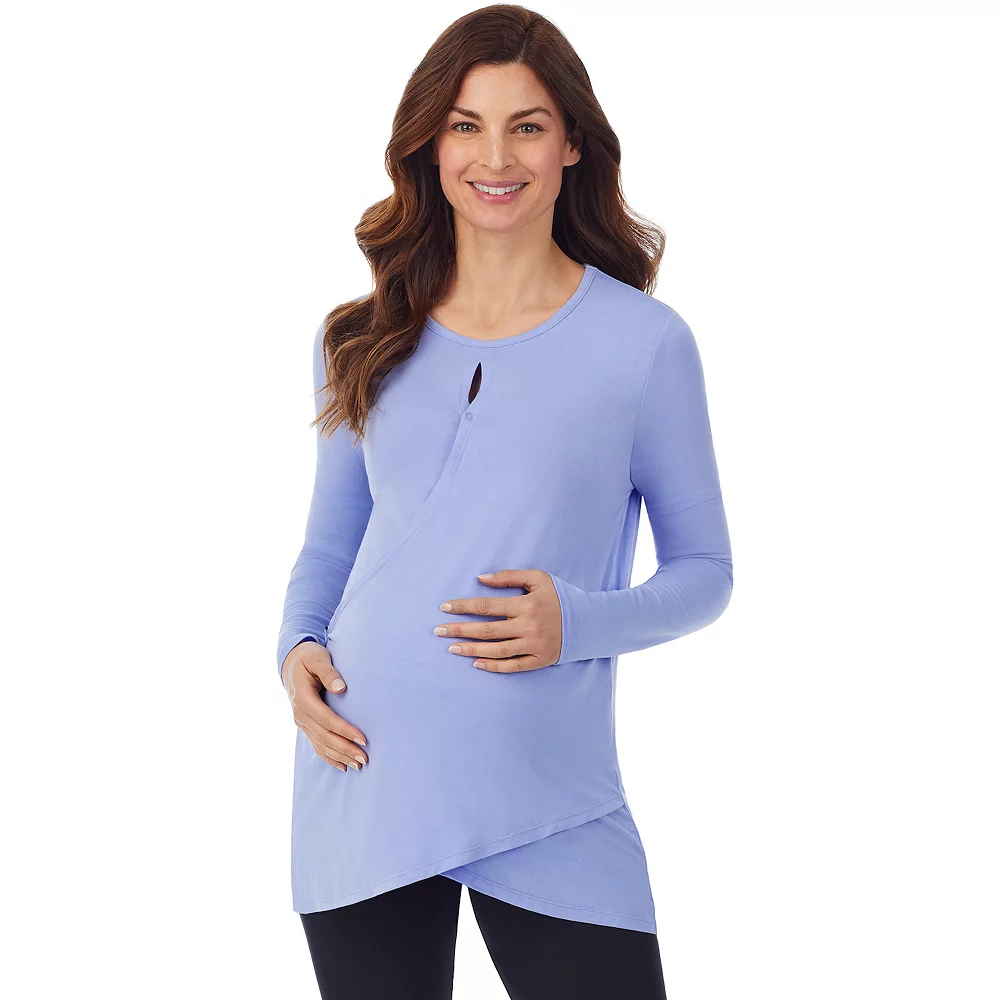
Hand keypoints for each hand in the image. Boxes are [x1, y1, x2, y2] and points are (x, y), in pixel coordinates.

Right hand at [281, 641, 368, 771]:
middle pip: (324, 736)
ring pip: (320, 744)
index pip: (327, 719)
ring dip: (339, 756)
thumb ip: (328, 672)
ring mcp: (301, 722)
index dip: (344, 730)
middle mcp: (300, 714)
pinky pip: (316, 745)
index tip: (363, 739)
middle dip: (345, 749)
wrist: (291, 662)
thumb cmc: (308, 657)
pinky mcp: (305, 725)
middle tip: (365, 758)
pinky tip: (342, 766)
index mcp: (303, 698)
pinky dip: (329, 757)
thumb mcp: (317, 657)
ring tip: (359, 766)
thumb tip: (340, 688)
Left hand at [433, 568, 562, 671]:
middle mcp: (528, 627)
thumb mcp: (539, 578)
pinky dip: (493, 666)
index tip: (444, 607)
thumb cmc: (561, 596)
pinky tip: (476, 663)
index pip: (487, 606)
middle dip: (460, 630)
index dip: (464, 607)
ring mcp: (533, 646)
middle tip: (438, 630)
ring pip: (496, 651)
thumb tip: (481, 579)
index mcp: (526, 604)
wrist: (590, 621)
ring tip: (451, 647)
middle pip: (487, 630)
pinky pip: (512, 666)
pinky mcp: (539, 660)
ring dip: (471, 649)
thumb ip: (510, 577)